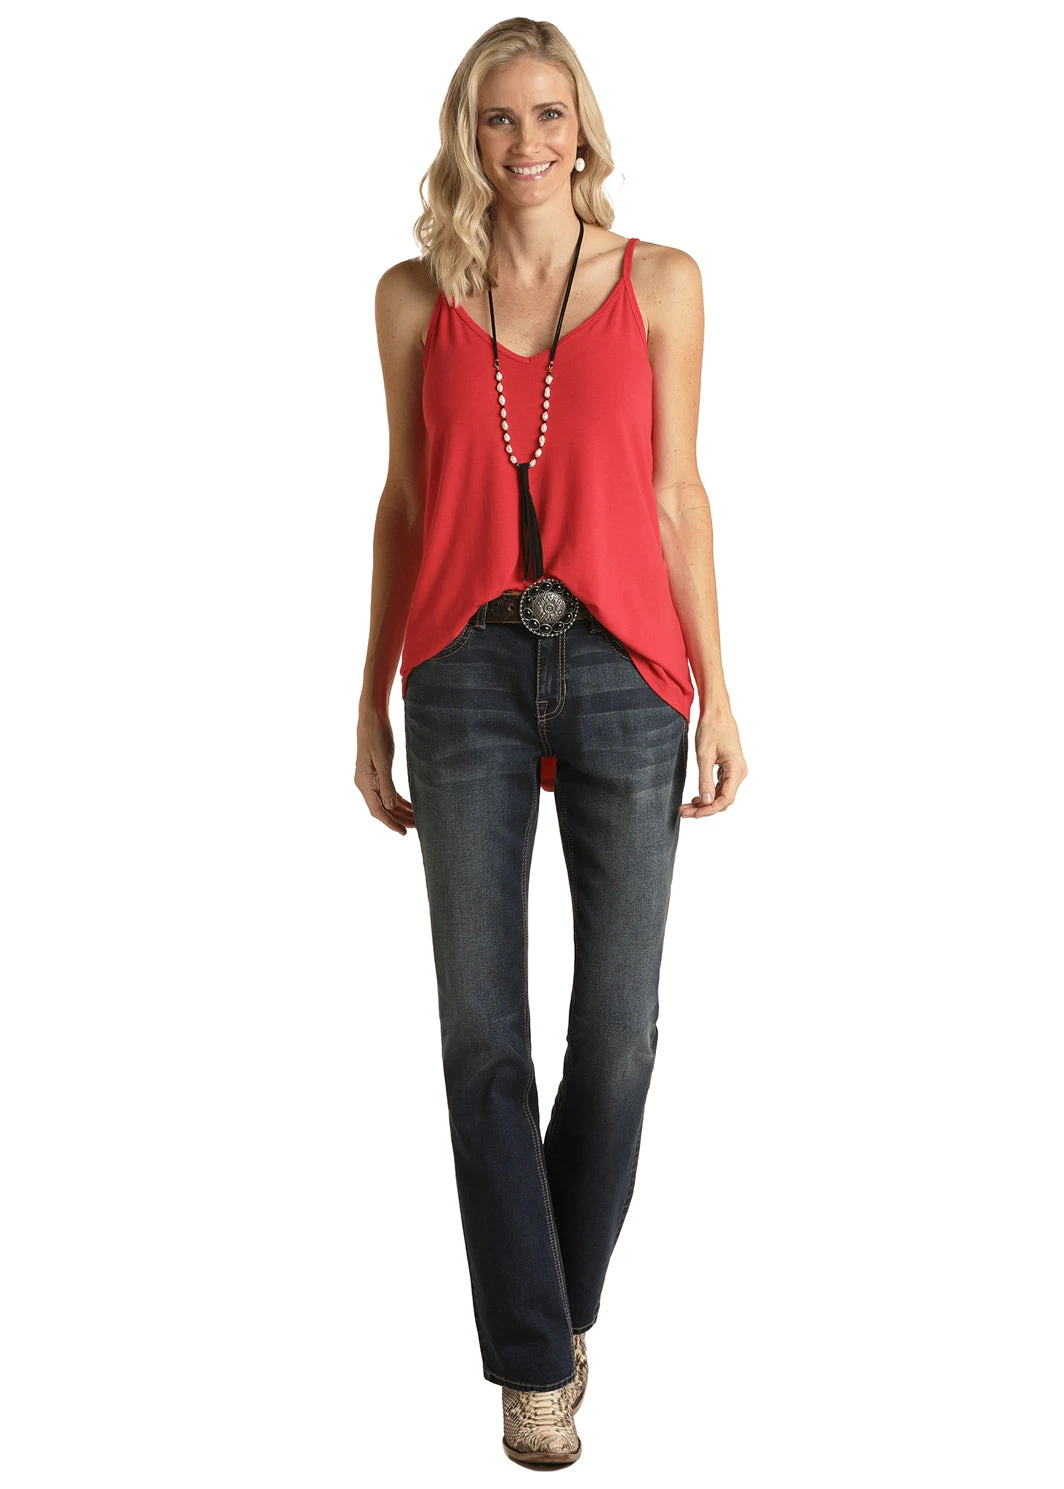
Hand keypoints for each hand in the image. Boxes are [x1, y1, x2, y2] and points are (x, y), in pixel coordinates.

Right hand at [354, 709, 415, 834]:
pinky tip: (410, 805)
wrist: (372, 717)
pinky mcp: (376, 773)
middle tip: (417, 827)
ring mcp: (369, 779)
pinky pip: (386, 792)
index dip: (391, 823)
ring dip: (400, 811)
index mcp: (364, 782)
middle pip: (382, 808)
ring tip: (416, 819)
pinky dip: (398, 800)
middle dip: (399, 819)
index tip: (404, 832)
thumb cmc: (377, 735)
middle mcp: (364, 783)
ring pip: (385, 802)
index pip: (377, 810)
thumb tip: (389, 806)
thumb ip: (386, 784)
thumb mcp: (384, 760)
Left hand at [680, 705, 747, 818]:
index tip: (693, 814)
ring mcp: (735, 771)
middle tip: (683, 812)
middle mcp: (739, 772)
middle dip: (704, 808)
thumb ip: (705, 780)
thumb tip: (706, 802)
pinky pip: (720, 787)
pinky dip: (708, 793)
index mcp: (736, 769)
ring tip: (686, 807)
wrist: (717, 712)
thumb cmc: (711, 729)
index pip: (725, 799)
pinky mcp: (729, 768)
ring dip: (704, 802)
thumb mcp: (704, 756)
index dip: (709, 810)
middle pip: (723, 799)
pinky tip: (695, 798)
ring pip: (720, 794)